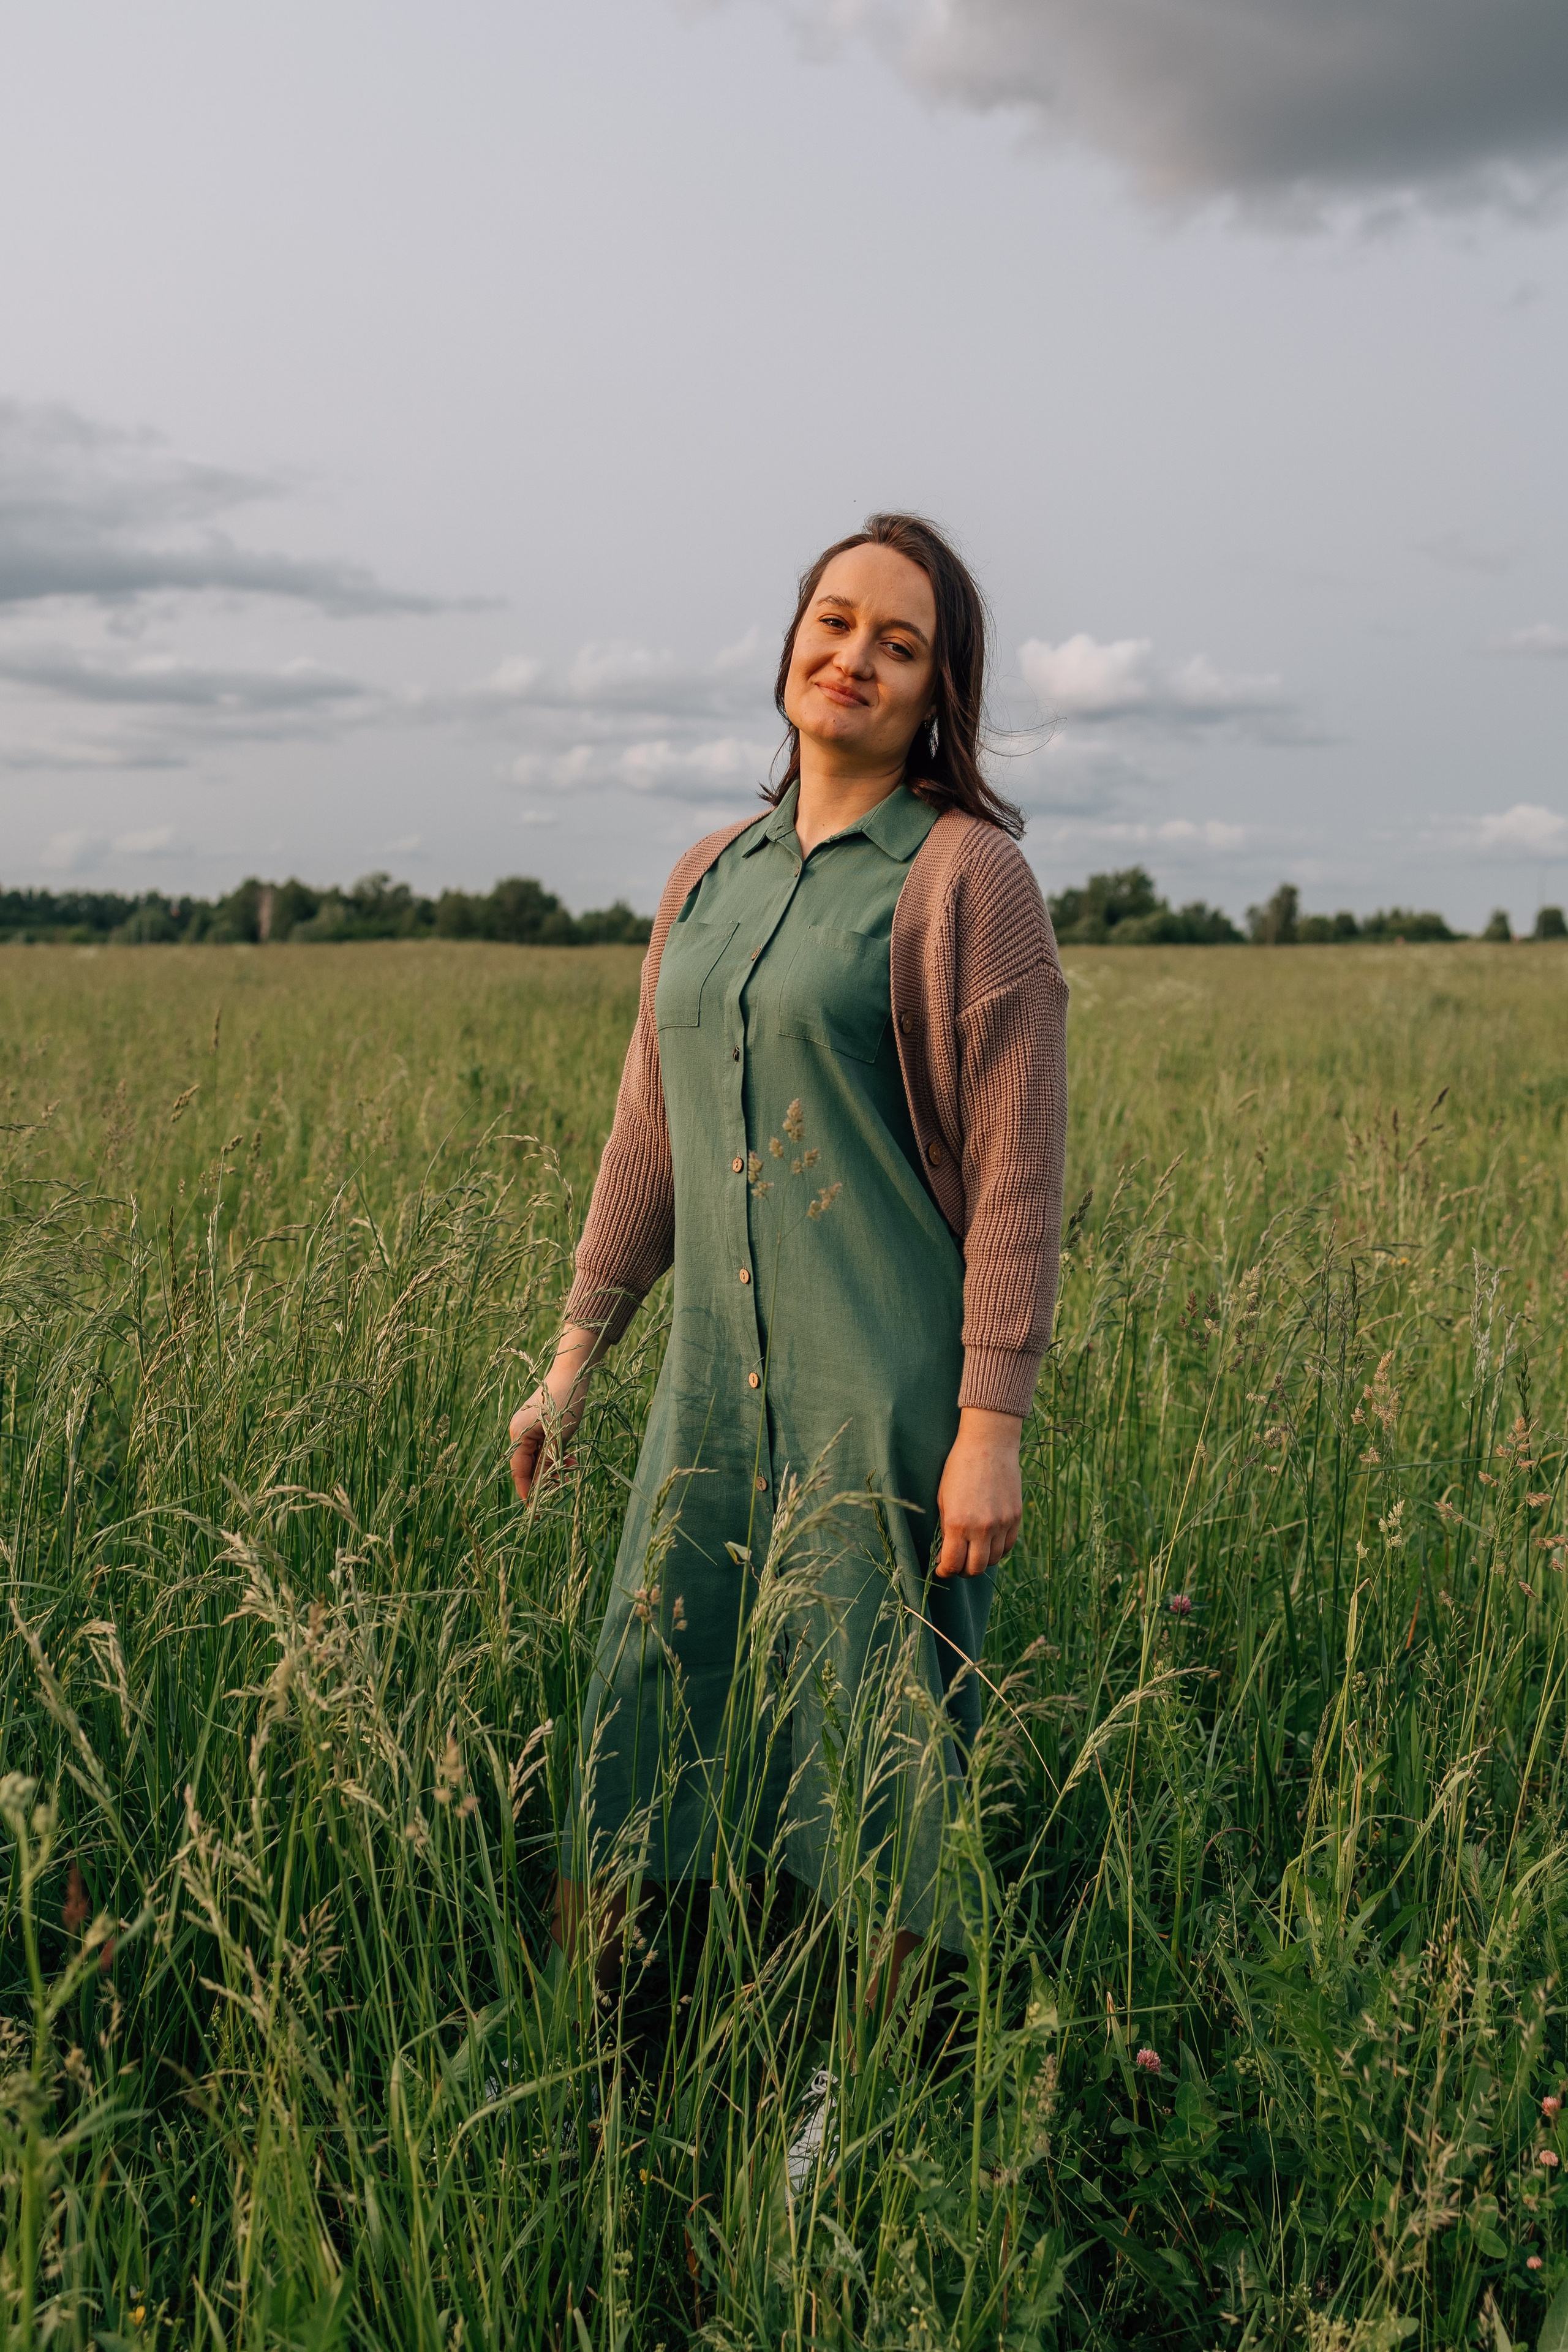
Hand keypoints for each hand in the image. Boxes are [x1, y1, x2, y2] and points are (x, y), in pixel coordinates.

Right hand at [509, 1323, 599, 1500]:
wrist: (573, 1372)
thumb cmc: (565, 1402)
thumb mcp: (559, 1436)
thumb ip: (549, 1461)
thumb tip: (542, 1486)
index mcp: (518, 1434)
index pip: (519, 1470)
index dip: (527, 1491)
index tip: (535, 1511)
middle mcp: (520, 1432)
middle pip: (529, 1466)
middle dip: (546, 1479)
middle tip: (564, 1487)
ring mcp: (530, 1428)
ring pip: (539, 1458)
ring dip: (555, 1466)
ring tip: (574, 1465)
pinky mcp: (541, 1424)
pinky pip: (546, 1447)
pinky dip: (557, 1455)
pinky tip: (572, 1457)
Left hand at [934, 1409, 1022, 1578]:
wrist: (989, 1444)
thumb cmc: (959, 1468)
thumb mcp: (943, 1498)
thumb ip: (946, 1529)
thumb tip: (946, 1554)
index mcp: (958, 1523)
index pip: (952, 1564)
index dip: (944, 1571)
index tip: (941, 1570)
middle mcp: (982, 1528)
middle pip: (975, 1568)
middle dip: (963, 1571)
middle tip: (956, 1566)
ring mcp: (1002, 1523)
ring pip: (994, 1560)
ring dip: (981, 1561)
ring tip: (973, 1553)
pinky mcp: (1016, 1517)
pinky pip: (1008, 1546)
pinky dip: (998, 1550)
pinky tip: (989, 1543)